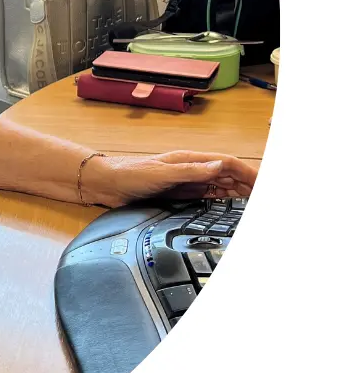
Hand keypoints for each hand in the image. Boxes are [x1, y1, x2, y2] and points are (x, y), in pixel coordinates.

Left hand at [85, 150, 256, 207]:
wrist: (106, 184)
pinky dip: (222, 203)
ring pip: (220, 187)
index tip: (264, 185)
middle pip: (228, 175)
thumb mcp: (161, 173)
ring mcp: (186, 183)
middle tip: (266, 200)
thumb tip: (219, 166)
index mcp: (190, 160)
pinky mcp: (179, 195)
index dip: (248, 172)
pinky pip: (207, 199)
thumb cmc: (130, 174)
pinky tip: (230, 212)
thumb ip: (190, 171)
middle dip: (249, 185)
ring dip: (238, 195)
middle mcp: (192, 170)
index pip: (227, 163)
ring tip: (254, 207)